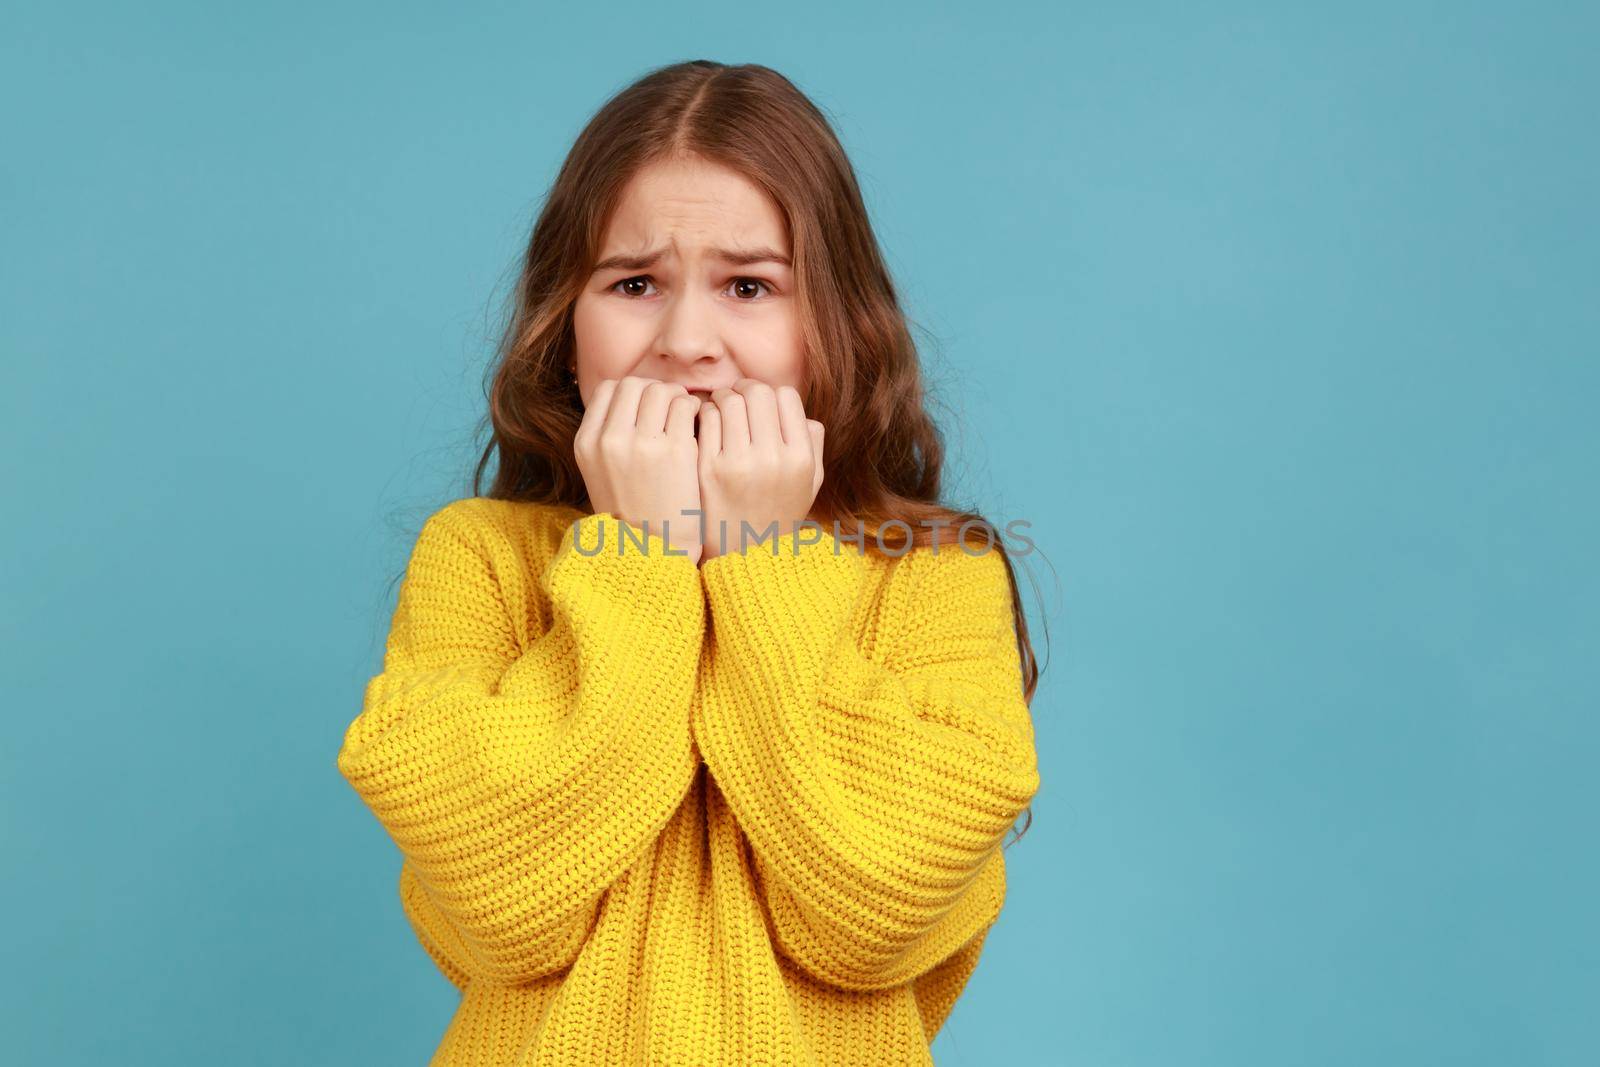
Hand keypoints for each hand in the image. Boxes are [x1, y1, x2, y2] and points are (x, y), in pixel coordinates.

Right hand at [574, 375, 703, 562]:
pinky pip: (686, 406)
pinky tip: (698, 425)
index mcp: (587, 443)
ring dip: (677, 397)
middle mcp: (610, 439)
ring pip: (661, 390)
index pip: (610, 389)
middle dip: (656, 391)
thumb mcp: (602, 472)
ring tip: (685, 416)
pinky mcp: (675, 451)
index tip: (648, 406)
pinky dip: (695, 409)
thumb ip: (610, 435)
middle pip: (635, 384)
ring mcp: (642, 444)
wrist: (654, 551)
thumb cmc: (633, 511)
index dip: (633, 391)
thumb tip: (635, 397)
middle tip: (671, 409)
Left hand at [695, 378, 824, 561]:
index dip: (771, 393)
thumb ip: (812, 445)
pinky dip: (706, 413)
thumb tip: (801, 413)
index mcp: (800, 459)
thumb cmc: (776, 514)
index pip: (786, 397)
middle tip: (736, 396)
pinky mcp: (708, 469)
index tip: (760, 402)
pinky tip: (706, 423)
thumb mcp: (809, 484)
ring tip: (720, 407)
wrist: (742, 556)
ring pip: (730, 401)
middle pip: (758, 393)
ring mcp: (739, 464)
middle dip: (745, 388)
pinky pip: (708, 420)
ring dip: (723, 397)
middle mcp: (773, 459)